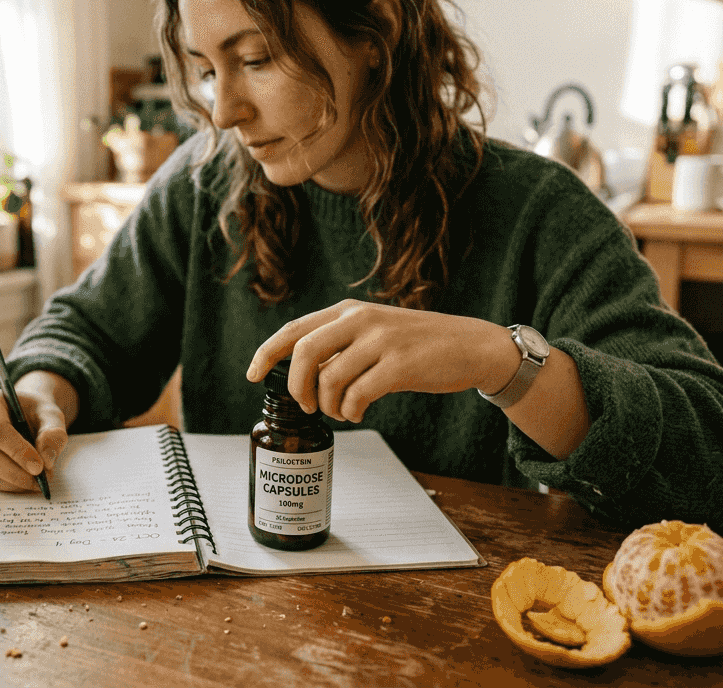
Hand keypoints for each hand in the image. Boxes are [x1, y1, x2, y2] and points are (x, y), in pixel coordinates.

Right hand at [0, 383, 70, 492]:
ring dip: (14, 482)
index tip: (39, 466)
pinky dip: (7, 485)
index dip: (17, 451)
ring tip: (36, 479)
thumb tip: (46, 458)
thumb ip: (53, 432)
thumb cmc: (33, 413)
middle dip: (16, 473)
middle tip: (42, 479)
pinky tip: (23, 479)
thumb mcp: (51, 415)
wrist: (21, 415)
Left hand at [246, 299, 514, 422]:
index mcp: (349, 310)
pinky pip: (357, 395)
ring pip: (329, 378)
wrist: (471, 345)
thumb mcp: (374, 331)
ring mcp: (381, 340)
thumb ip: (341, 343)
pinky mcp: (400, 365)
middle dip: (296, 386)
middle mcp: (360, 319)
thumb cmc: (418, 344)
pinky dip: (350, 411)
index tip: (251, 375)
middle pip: (303, 352)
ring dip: (328, 405)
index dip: (266, 354)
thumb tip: (302, 373)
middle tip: (307, 404)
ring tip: (341, 411)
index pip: (293, 329)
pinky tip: (358, 412)